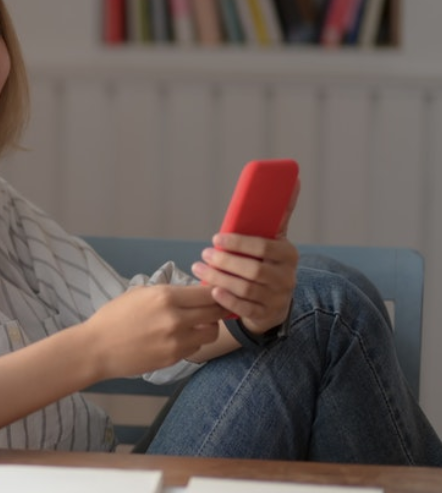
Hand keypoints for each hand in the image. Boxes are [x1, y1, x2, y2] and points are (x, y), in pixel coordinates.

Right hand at [82, 285, 224, 378]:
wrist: (97, 348)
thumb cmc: (113, 317)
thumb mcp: (139, 294)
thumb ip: (168, 293)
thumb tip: (194, 293)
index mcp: (166, 296)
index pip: (208, 292)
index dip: (217, 291)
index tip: (218, 292)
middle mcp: (176, 318)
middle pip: (216, 311)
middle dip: (219, 308)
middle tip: (216, 308)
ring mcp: (177, 340)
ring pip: (212, 332)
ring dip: (209, 327)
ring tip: (197, 324)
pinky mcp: (175, 357)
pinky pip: (197, 347)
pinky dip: (194, 341)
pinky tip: (180, 338)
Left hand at [192, 180, 300, 333]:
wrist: (274, 300)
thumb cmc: (268, 262)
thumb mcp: (275, 238)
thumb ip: (280, 212)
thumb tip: (293, 177)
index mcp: (288, 255)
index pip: (265, 247)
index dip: (239, 243)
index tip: (216, 238)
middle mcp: (286, 277)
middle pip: (253, 270)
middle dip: (225, 261)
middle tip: (204, 254)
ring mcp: (277, 298)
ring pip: (246, 289)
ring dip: (219, 278)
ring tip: (200, 268)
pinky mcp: (265, 315)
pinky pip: (244, 309)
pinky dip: (226, 300)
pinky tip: (211, 290)